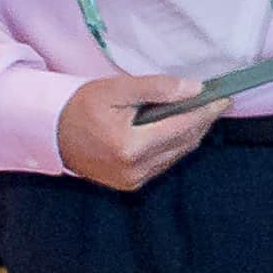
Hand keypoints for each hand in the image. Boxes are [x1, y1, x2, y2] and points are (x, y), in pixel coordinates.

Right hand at [56, 72, 224, 190]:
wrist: (49, 132)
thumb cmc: (80, 106)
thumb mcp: (116, 90)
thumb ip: (156, 89)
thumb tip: (194, 88)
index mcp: (130, 146)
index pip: (181, 126)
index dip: (205, 112)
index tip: (224, 98)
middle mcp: (135, 169)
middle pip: (183, 142)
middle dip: (202, 121)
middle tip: (216, 102)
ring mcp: (133, 179)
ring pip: (177, 154)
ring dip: (191, 133)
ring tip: (201, 112)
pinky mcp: (130, 184)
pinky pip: (164, 162)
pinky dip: (174, 145)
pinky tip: (178, 129)